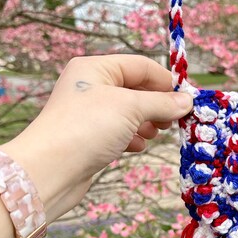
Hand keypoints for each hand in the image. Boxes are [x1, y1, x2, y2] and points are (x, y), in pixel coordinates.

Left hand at [0, 55, 192, 221]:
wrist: (49, 170)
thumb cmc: (87, 128)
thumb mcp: (130, 108)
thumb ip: (162, 103)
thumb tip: (187, 101)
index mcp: (96, 68)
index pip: (141, 66)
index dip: (166, 81)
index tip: (188, 100)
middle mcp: (91, 87)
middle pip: (136, 89)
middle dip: (158, 104)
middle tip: (173, 121)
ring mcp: (90, 114)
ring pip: (130, 112)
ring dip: (147, 122)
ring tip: (156, 134)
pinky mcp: (90, 138)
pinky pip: (120, 131)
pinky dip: (133, 137)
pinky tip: (137, 146)